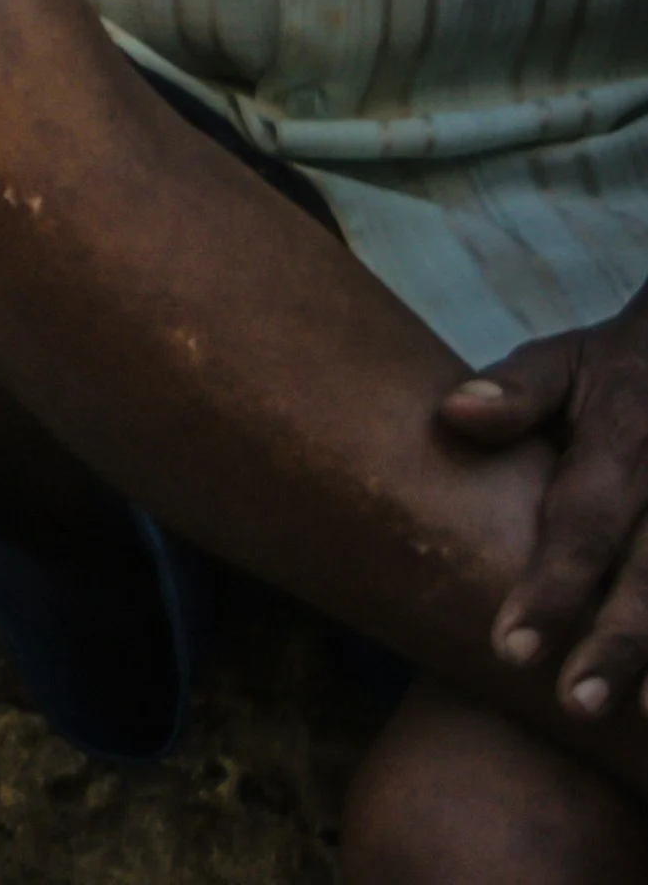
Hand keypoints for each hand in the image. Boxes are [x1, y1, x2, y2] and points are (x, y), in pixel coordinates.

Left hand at [445, 294, 647, 720]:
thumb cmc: (617, 373)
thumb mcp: (565, 362)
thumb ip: (516, 392)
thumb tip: (454, 413)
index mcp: (628, 440)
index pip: (585, 523)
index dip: (552, 589)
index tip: (511, 651)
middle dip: (619, 644)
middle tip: (576, 706)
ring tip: (643, 721)